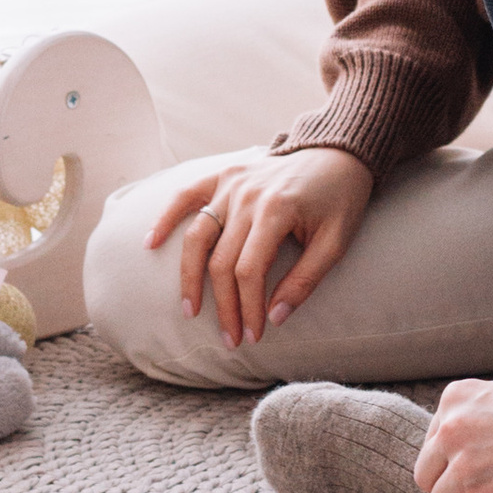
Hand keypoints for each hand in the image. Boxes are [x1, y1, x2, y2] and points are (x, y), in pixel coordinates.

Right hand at [151, 147, 375, 349]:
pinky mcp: (223, 174)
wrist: (339, 153)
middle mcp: (247, 195)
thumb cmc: (340, 200)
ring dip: (189, 276)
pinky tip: (151, 243)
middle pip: (221, 261)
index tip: (253, 336)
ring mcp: (231, 183)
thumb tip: (274, 318)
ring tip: (190, 310)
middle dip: (224, 306)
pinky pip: (186, 195)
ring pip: (198, 235)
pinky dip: (166, 218)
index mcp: (276, 211)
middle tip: (230, 338)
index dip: (248, 309)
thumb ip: (305, 280)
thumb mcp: (336, 243)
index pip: (249, 272)